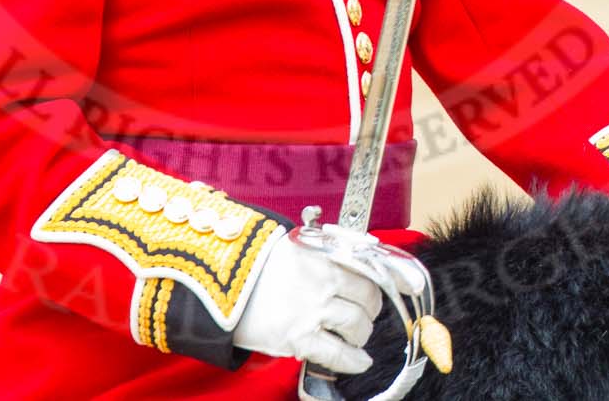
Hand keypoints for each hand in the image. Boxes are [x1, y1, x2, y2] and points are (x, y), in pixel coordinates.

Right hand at [233, 233, 384, 375]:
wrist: (219, 284)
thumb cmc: (252, 264)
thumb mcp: (292, 248)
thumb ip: (322, 256)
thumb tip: (353, 262)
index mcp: (322, 257)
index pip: (369, 271)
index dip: (381, 284)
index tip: (389, 290)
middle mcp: (322, 282)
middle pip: (368, 300)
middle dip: (370, 311)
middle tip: (363, 315)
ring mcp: (311, 311)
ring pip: (357, 327)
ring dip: (361, 335)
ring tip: (355, 336)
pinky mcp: (298, 338)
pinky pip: (338, 354)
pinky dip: (353, 360)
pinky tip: (358, 361)